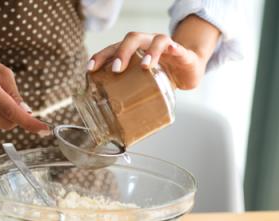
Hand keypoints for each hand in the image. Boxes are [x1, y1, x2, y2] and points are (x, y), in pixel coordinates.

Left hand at [88, 32, 208, 89]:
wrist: (187, 69)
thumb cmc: (161, 75)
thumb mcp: (143, 83)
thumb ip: (129, 92)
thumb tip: (112, 121)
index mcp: (133, 51)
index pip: (113, 49)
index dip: (101, 56)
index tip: (90, 68)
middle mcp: (146, 43)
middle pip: (131, 39)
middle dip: (122, 52)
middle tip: (117, 69)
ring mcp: (163, 45)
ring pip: (155, 40)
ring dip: (149, 52)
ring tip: (144, 66)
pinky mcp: (180, 51)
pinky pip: (176, 46)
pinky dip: (172, 48)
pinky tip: (172, 51)